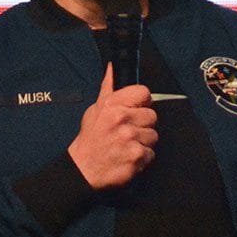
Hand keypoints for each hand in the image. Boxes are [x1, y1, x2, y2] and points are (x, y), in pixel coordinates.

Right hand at [67, 63, 157, 189]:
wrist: (83, 168)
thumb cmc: (91, 139)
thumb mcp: (95, 109)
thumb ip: (108, 88)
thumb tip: (112, 68)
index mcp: (113, 106)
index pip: (144, 93)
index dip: (142, 103)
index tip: (136, 110)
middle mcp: (123, 121)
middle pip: (152, 116)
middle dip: (143, 124)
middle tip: (128, 131)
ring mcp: (130, 139)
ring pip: (153, 136)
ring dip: (143, 142)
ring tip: (127, 145)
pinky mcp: (136, 157)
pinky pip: (151, 153)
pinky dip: (142, 157)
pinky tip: (128, 155)